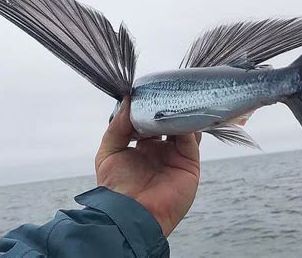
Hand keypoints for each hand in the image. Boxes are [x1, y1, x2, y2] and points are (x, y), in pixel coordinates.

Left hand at [95, 97, 200, 236]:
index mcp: (143, 147)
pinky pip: (192, 140)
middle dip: (168, 107)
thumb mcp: (109, 151)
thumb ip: (118, 125)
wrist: (130, 213)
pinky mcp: (189, 164)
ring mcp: (176, 157)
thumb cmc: (115, 185)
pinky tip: (182, 112)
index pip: (150, 121)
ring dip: (181, 114)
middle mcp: (161, 150)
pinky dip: (189, 125)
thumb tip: (127, 100)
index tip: (149, 90)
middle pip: (169, 123)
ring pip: (184, 129)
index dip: (150, 107)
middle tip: (166, 88)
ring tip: (177, 97)